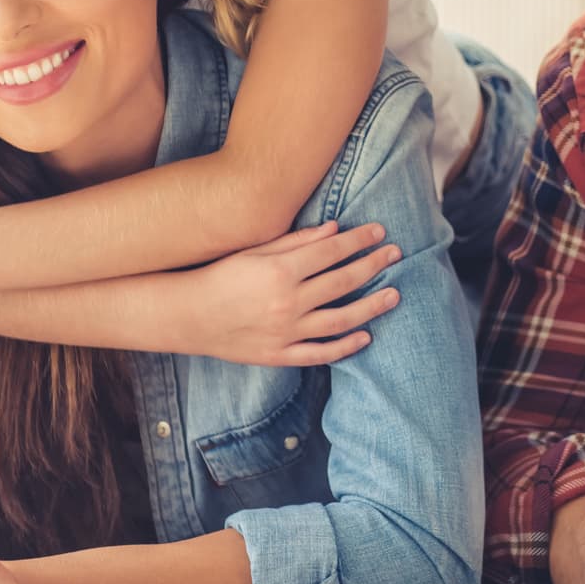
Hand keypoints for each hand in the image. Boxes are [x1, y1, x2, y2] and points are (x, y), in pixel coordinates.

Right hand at [184, 221, 403, 366]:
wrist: (188, 316)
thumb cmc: (220, 275)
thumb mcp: (254, 251)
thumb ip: (296, 241)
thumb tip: (335, 229)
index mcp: (280, 271)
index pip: (332, 251)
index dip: (360, 240)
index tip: (380, 232)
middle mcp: (287, 301)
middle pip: (343, 281)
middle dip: (373, 265)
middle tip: (396, 254)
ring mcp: (285, 331)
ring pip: (340, 319)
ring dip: (371, 306)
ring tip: (394, 294)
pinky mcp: (279, 354)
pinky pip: (320, 353)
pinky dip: (346, 347)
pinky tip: (366, 336)